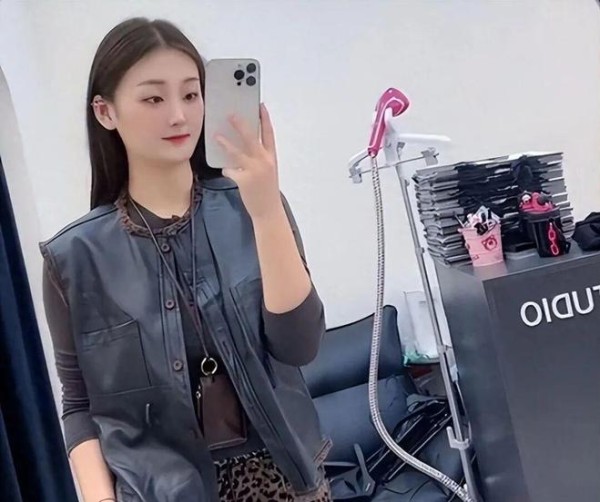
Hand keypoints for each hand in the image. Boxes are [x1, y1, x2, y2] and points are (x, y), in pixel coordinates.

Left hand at [215, 103, 282, 219]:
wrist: (268, 211)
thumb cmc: (266, 190)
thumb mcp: (268, 171)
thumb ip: (259, 157)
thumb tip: (244, 146)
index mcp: (271, 157)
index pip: (269, 134)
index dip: (265, 119)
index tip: (260, 106)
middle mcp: (264, 161)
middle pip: (252, 138)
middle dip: (241, 125)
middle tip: (231, 115)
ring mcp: (255, 171)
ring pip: (237, 153)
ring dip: (225, 143)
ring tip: (216, 136)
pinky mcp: (244, 180)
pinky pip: (231, 170)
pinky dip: (227, 170)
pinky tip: (226, 171)